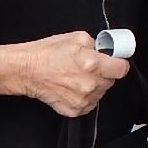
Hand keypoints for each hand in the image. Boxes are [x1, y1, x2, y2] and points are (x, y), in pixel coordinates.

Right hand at [0, 31, 129, 116]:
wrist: (25, 70)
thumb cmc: (47, 53)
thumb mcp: (77, 38)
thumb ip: (98, 45)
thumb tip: (108, 51)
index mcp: (92, 64)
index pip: (122, 68)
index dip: (118, 63)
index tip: (114, 61)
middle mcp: (89, 84)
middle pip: (111, 80)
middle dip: (104, 73)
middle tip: (89, 67)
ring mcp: (82, 99)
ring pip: (101, 92)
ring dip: (95, 85)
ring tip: (77, 76)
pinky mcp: (74, 110)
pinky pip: (89, 103)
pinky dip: (85, 96)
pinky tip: (73, 87)